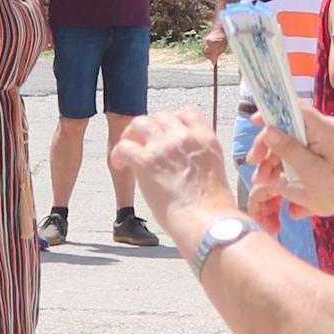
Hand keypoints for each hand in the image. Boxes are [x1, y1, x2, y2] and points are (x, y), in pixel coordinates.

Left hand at [113, 108, 229, 233]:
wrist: (206, 221)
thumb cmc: (213, 207)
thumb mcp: (216, 171)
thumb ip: (202, 159)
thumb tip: (189, 166)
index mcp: (206, 138)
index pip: (188, 112)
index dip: (174, 120)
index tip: (168, 133)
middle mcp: (184, 137)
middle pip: (161, 116)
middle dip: (151, 127)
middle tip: (144, 142)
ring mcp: (164, 146)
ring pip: (140, 123)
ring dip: (131, 134)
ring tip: (129, 150)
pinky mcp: (146, 161)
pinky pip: (124, 146)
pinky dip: (118, 154)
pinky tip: (121, 164)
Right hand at [255, 115, 333, 228]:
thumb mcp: (311, 172)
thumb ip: (289, 150)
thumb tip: (268, 130)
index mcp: (324, 129)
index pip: (296, 109)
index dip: (273, 110)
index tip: (254, 120)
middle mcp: (320, 128)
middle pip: (285, 125)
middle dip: (267, 143)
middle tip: (254, 160)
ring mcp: (317, 137)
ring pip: (284, 139)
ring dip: (270, 157)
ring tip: (261, 178)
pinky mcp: (313, 148)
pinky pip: (290, 149)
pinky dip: (278, 162)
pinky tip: (270, 177)